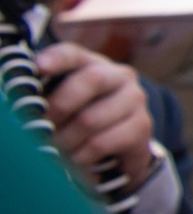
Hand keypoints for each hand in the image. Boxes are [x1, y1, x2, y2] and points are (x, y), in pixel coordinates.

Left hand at [34, 42, 155, 187]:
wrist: (122, 141)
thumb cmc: (83, 116)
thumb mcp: (65, 100)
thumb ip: (49, 95)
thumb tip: (28, 107)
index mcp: (93, 63)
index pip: (73, 54)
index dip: (56, 58)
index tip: (39, 67)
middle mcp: (121, 76)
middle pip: (91, 80)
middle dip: (59, 108)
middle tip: (40, 127)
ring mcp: (135, 100)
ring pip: (91, 119)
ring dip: (66, 140)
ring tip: (56, 149)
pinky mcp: (142, 126)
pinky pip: (101, 143)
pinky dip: (81, 156)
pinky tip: (75, 159)